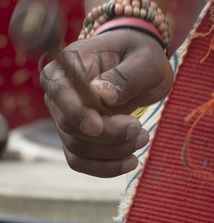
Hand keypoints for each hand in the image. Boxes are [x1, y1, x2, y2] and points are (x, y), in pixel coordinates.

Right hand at [41, 31, 172, 176]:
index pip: (60, 91)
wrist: (142, 67)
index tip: (98, 126)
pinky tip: (130, 161)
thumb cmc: (142, 57)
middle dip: (108, 135)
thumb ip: (126, 76)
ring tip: (143, 138)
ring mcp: (64, 116)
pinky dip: (105, 166)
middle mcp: (59, 92)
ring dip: (113, 151)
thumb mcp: (145, 60)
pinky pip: (80, 160)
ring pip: (77, 147)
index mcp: (68, 65)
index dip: (76, 112)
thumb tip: (101, 94)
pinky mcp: (75, 136)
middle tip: (140, 130)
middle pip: (71, 125)